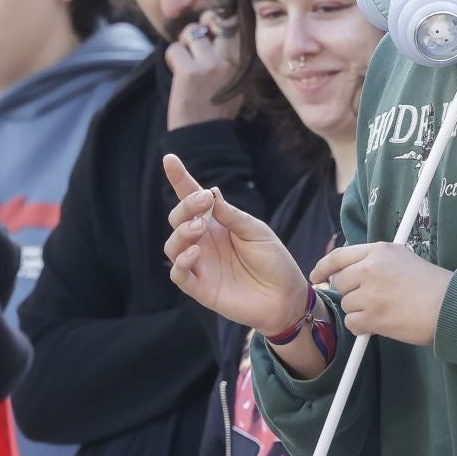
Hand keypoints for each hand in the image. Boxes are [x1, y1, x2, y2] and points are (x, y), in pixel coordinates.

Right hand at [163, 154, 305, 335]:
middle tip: (204, 203)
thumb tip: (210, 191)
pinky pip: (179, 274)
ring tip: (200, 227)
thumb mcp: (256, 231)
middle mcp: (204, 242)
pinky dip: (181, 261)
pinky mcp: (200, 288)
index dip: (180, 179)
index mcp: (217, 224)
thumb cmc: (273, 261)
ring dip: (181, 232)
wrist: (286, 296)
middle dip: (185, 207)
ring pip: (172, 245)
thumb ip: (231, 215)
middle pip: (178, 219)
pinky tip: (195, 252)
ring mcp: (201, 265)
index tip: (169, 159)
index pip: (192, 199)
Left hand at [166, 12, 242, 128]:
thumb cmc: (216, 110)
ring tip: (185, 60)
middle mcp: (229, 60)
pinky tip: (177, 72)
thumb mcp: (234, 82)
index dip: (220, 21)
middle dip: (203, 24)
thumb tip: (213, 31)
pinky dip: (172, 58)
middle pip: (216, 19)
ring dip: (184, 44)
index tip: (212, 29)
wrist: (204, 136)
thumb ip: (228, 57)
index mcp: (242, 62)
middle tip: (195, 40)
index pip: (235, 24)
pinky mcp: (189, 71)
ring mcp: (210, 64)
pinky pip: (174, 49)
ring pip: (192, 32)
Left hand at [309, 243, 452, 347]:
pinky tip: (382, 323)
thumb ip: (374, 261)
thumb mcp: (402, 258)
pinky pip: (352, 324)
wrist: (449, 306)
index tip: (316, 276)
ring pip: (347, 305)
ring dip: (361, 311)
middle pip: (340, 283)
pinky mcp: (372, 317)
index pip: (338, 256)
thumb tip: (350, 273)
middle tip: (371, 300)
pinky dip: (363, 327)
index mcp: (378, 251)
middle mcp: (370, 268)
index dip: (323, 267)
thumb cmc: (432, 285)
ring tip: (386, 310)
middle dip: (351, 293)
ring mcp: (370, 293)